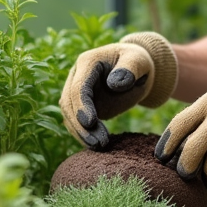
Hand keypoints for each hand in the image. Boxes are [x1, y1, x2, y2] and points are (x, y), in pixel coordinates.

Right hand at [60, 32, 177, 148]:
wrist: (135, 69)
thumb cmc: (137, 61)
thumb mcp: (138, 61)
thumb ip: (129, 69)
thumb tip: (113, 84)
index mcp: (88, 62)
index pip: (78, 86)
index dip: (82, 105)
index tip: (90, 122)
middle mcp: (76, 76)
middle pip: (69, 103)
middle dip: (80, 124)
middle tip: (97, 142)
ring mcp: (77, 92)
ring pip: (70, 115)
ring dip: (81, 132)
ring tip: (99, 145)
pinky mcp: (82, 106)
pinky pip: (77, 122)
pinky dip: (85, 134)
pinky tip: (97, 144)